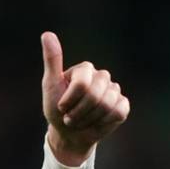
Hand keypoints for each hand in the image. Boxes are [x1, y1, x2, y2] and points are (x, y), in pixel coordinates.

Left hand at [41, 31, 129, 165]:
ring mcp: (114, 90)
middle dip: (79, 112)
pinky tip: (97, 122)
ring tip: (82, 120)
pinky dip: (104, 122)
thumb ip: (52, 60)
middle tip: (71, 117)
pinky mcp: (122, 105)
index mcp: (85, 69)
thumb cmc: (57, 110)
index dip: (70, 100)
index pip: (82, 84)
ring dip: (89, 119)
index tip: (61, 107)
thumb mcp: (50, 85)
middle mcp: (102, 76)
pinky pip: (119, 111)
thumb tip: (47, 34)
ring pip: (107, 104)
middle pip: (95, 95)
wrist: (69, 134)